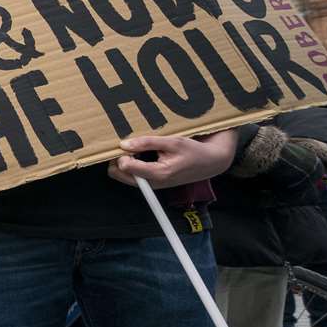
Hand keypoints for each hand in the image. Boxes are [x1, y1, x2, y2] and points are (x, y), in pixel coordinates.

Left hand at [108, 130, 236, 187]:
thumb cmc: (194, 151)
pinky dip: (130, 166)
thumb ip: (147, 143)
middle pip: (117, 174)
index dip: (121, 153)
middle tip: (127, 146)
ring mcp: (151, 185)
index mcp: (158, 173)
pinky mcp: (152, 183)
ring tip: (135, 149)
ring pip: (122, 176)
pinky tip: (140, 154)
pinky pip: (132, 176)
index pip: (125, 166)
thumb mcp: (172, 142)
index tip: (128, 143)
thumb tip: (124, 144)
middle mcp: (152, 183)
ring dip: (123, 163)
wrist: (210, 163)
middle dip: (117, 160)